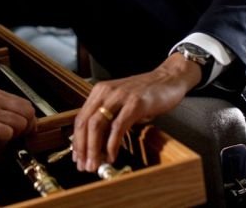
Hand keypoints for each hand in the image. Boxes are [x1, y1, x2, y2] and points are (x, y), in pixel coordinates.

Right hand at [0, 87, 35, 147]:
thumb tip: (15, 119)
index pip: (25, 104)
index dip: (30, 120)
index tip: (27, 130)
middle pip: (27, 113)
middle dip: (27, 129)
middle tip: (19, 139)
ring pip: (19, 124)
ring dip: (14, 138)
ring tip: (2, 143)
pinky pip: (5, 134)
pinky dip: (3, 145)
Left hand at [73, 53, 199, 171]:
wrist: (168, 78)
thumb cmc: (146, 93)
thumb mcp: (121, 103)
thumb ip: (109, 118)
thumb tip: (98, 144)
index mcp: (100, 92)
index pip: (81, 118)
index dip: (77, 140)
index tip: (78, 157)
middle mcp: (106, 92)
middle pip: (85, 122)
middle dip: (82, 147)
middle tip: (85, 166)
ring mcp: (120, 97)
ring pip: (97, 125)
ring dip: (94, 148)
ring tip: (95, 164)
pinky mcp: (135, 103)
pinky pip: (118, 127)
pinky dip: (112, 144)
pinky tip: (112, 155)